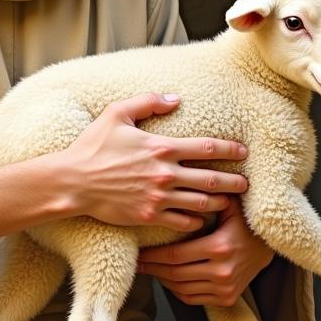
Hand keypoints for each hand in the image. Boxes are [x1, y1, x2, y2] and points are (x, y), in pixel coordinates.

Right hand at [56, 93, 248, 230]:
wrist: (73, 182)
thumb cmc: (93, 146)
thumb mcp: (117, 113)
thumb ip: (147, 101)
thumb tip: (174, 98)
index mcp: (161, 147)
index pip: (206, 148)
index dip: (229, 149)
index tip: (243, 151)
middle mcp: (165, 173)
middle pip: (212, 179)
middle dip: (235, 182)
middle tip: (247, 184)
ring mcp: (158, 198)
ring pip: (201, 203)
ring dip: (220, 202)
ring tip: (230, 202)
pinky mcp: (149, 216)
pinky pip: (182, 222)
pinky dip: (196, 221)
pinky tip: (201, 219)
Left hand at [137, 196, 274, 305]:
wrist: (269, 245)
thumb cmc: (244, 219)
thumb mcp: (228, 204)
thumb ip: (206, 194)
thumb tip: (177, 180)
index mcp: (219, 247)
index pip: (175, 255)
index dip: (153, 256)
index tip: (139, 251)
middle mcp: (222, 271)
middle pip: (175, 274)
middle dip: (153, 268)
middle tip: (138, 262)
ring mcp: (225, 288)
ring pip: (182, 288)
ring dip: (163, 280)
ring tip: (151, 269)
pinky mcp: (228, 298)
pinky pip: (194, 298)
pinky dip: (178, 290)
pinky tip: (169, 279)